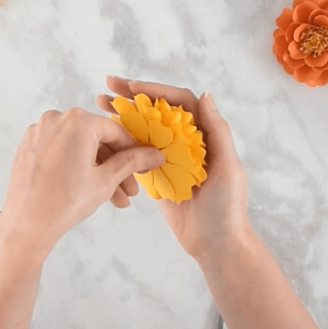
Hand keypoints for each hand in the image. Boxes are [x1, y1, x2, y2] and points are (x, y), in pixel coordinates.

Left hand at [0, 108, 164, 254]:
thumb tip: (154, 154)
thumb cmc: (64, 202)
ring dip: (99, 171)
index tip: (144, 167)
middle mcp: (56, 119)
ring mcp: (39, 132)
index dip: (134, 152)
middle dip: (116, 167)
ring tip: (113, 198)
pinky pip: (62, 152)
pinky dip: (77, 167)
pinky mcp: (29, 146)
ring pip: (80, 148)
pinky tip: (90, 189)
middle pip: (97, 141)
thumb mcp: (107, 179)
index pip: (116, 132)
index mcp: (78, 121)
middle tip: (129, 190)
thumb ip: (133, 161)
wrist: (26, 225)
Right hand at [97, 76, 250, 259]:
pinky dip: (122, 141)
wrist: (215, 244)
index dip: (156, 90)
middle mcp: (186, 141)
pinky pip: (137, 154)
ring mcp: (169, 158)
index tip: (132, 87)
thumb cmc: (228, 206)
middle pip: (158, 111)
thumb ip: (217, 131)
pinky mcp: (157, 176)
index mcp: (205, 134)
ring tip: (99, 103)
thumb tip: (205, 94)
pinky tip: (104, 134)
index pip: (179, 102)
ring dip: (124, 115)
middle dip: (134, 96)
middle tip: (108, 85)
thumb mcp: (227, 166)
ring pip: (144, 129)